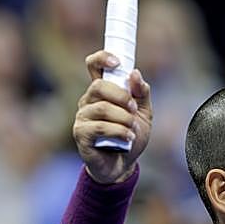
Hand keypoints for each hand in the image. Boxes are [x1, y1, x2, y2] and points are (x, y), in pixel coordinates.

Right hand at [72, 51, 151, 183]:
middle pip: (99, 86)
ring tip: (133, 129)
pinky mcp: (81, 135)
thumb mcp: (144, 112)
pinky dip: (118, 131)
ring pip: (102, 108)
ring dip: (124, 118)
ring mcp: (82, 118)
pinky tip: (128, 137)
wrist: (124, 165)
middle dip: (122, 96)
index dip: (102, 58)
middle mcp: (88, 101)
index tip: (117, 62)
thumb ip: (142, 92)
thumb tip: (134, 73)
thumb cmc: (131, 135)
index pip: (93, 66)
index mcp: (102, 91)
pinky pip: (99, 127)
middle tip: (133, 109)